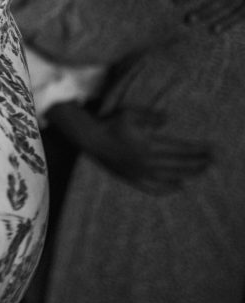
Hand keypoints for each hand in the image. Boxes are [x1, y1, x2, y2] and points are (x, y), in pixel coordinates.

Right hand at [82, 107, 211, 194]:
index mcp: (148, 145)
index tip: (211, 149)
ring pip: (170, 177)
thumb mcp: (130, 113)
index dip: (197, 150)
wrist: (90, 138)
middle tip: (212, 161)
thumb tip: (168, 119)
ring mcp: (139, 172)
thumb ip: (151, 117)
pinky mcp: (131, 178)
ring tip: (201, 172)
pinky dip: (167, 189)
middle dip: (198, 163)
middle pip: (179, 164)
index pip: (180, 149)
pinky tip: (178, 188)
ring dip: (188, 175)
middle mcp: (147, 162)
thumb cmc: (110, 123)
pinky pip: (153, 188)